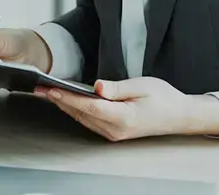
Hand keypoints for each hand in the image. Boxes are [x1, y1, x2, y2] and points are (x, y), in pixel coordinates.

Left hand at [34, 77, 218, 140]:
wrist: (179, 116)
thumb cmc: (163, 98)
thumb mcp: (142, 86)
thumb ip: (117, 88)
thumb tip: (97, 86)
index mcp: (123, 117)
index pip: (88, 106)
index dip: (67, 97)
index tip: (51, 89)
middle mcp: (115, 129)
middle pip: (81, 113)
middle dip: (59, 100)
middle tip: (39, 87)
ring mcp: (114, 133)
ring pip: (82, 118)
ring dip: (64, 105)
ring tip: (47, 91)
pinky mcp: (113, 131)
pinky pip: (89, 120)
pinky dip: (75, 109)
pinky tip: (66, 100)